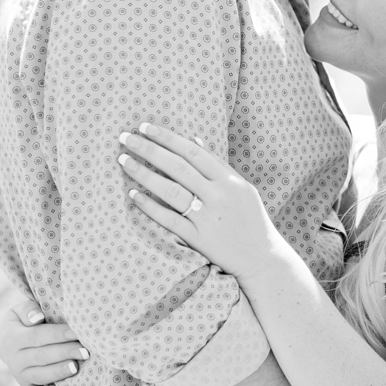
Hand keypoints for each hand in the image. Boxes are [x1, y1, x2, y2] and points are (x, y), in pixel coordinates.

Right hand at [0, 299, 88, 385]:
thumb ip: (28, 310)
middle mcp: (15, 359)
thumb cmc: (21, 321)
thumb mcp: (18, 311)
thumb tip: (38, 317)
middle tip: (85, 351)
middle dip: (65, 353)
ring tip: (76, 368)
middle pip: (42, 356)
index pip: (38, 336)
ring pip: (40, 375)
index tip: (77, 332)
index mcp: (13, 338)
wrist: (5, 341)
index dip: (58, 334)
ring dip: (59, 373)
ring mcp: (20, 375)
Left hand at [118, 123, 287, 284]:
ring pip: (170, 190)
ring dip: (144, 174)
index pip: (193, 151)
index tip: (146, 127)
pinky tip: (133, 195)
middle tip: (125, 138)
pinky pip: (169, 219)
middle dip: (149, 149)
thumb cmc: (251, 219)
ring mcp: (208, 217)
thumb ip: (218, 164)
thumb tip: (194, 139)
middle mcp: (219, 196)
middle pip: (178, 167)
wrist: (262, 257)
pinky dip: (150, 206)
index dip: (168, 137)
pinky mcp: (199, 239)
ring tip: (123, 161)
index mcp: (230, 180)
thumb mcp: (241, 187)